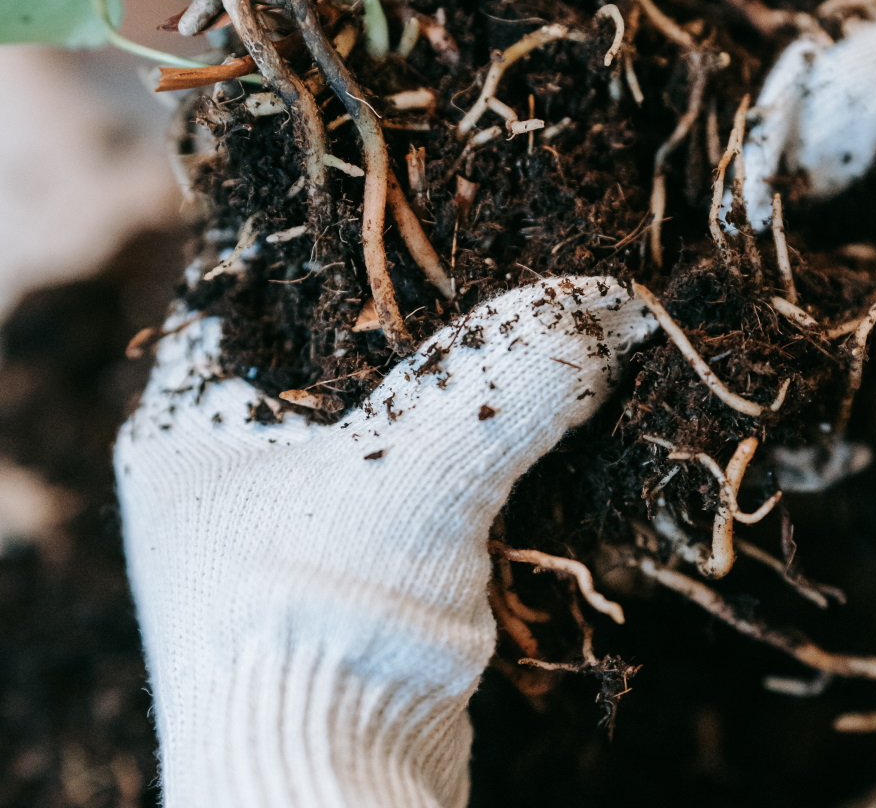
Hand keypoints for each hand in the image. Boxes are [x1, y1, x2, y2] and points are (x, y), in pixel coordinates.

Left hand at [116, 277, 655, 807]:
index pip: (269, 277)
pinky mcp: (376, 551)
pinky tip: (553, 394)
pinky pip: (440, 458)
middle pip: (350, 334)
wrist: (337, 799)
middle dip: (439, 299)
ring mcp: (311, 507)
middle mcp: (242, 456)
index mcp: (197, 416)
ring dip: (479, 366)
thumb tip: (616, 299)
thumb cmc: (323, 628)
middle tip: (519, 244)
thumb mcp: (413, 476)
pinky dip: (495, 428)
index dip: (353, 229)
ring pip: (406, 398)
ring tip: (550, 307)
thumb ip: (511, 372)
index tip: (443, 190)